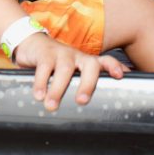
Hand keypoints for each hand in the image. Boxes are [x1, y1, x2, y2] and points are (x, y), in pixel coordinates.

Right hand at [13, 33, 128, 111]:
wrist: (33, 43)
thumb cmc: (57, 64)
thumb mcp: (72, 72)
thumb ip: (83, 85)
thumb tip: (96, 111)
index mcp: (86, 62)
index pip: (105, 61)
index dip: (114, 67)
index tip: (120, 76)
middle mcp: (77, 56)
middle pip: (90, 65)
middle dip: (88, 84)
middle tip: (82, 102)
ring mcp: (61, 53)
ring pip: (65, 69)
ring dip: (58, 89)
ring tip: (51, 106)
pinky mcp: (44, 53)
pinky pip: (44, 67)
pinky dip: (41, 82)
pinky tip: (39, 95)